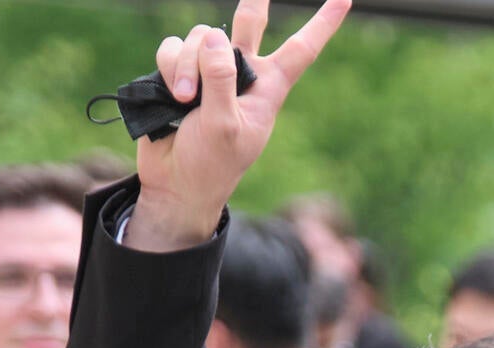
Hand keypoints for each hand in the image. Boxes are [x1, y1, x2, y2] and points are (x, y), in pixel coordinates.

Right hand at [127, 0, 352, 252]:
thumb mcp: (224, 125)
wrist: (175, 184)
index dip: (323, 23)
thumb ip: (221, 80)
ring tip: (185, 98)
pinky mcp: (178, 72)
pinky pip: (172, 48)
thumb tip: (215, 36)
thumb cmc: (211, 164)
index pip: (301, 50)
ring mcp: (208, 72)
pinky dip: (170, 66)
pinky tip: (172, 93)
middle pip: (250, 24)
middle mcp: (241, 74)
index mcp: (268, 89)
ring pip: (200, 37)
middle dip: (254, 2)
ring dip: (187, 63)